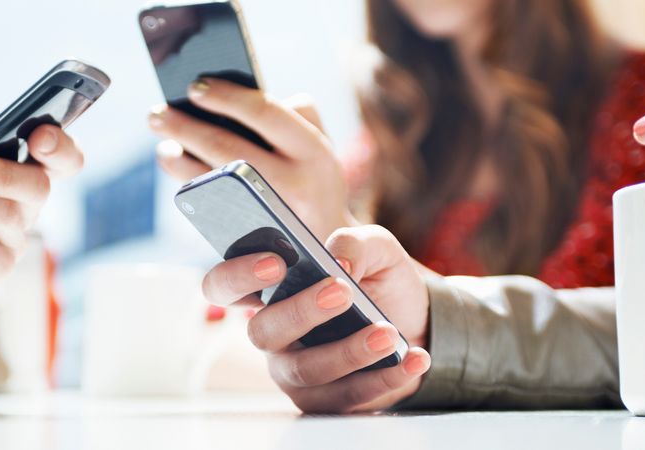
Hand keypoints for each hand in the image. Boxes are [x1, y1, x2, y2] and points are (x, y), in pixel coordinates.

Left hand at [149, 79, 353, 238]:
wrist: (328, 244)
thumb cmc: (314, 180)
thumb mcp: (320, 144)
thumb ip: (297, 112)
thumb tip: (242, 92)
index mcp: (314, 150)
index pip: (264, 111)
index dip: (225, 96)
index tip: (194, 85)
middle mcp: (295, 182)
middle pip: (226, 146)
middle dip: (184, 126)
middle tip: (156, 112)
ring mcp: (271, 214)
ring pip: (211, 179)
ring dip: (177, 157)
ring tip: (163, 142)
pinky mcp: (251, 237)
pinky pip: (209, 205)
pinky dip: (187, 183)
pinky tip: (177, 166)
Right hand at [202, 225, 430, 412]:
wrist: (419, 321)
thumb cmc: (380, 281)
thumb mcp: (376, 248)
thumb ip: (355, 242)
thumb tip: (339, 264)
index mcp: (270, 290)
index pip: (225, 285)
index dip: (238, 276)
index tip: (275, 263)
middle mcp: (274, 333)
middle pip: (263, 331)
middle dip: (300, 312)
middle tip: (340, 291)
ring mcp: (296, 371)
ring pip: (307, 370)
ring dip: (348, 351)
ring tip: (386, 332)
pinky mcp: (327, 401)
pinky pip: (348, 397)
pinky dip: (384, 377)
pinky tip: (412, 357)